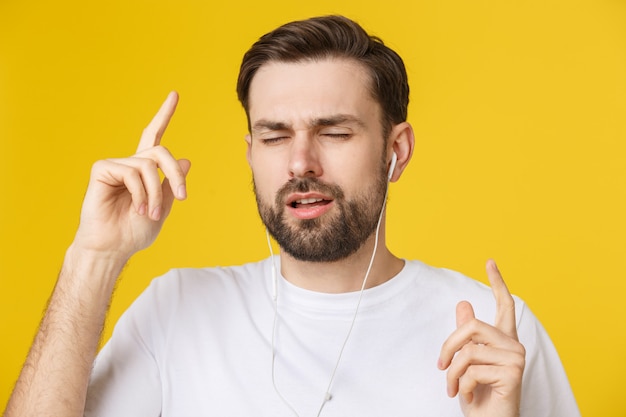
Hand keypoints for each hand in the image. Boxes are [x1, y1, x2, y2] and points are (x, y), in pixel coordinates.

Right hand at [72, 91, 190, 260]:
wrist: (113, 247)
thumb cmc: (134, 231)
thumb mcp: (162, 207)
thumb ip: (172, 184)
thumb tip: (185, 159)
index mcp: (144, 170)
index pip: (155, 136)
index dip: (164, 115)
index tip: (174, 94)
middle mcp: (130, 164)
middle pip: (161, 151)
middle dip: (176, 175)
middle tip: (181, 197)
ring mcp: (115, 165)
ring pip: (149, 165)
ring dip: (154, 193)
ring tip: (149, 213)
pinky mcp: (102, 169)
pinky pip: (132, 171)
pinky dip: (140, 192)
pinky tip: (135, 207)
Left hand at [438, 260, 525, 416]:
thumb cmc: (479, 394)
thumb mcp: (466, 362)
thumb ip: (468, 335)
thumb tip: (463, 304)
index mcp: (504, 340)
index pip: (504, 306)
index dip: (498, 283)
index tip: (490, 261)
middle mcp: (513, 346)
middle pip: (472, 327)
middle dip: (448, 346)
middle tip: (440, 367)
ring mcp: (515, 359)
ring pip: (468, 351)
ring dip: (452, 373)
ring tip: (454, 387)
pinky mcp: (513, 373)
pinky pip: (472, 370)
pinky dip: (462, 385)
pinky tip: (468, 395)